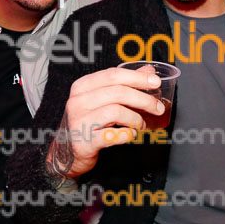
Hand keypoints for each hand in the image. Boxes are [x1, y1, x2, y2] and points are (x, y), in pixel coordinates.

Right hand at [45, 66, 162, 181]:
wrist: (66, 152)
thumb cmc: (87, 121)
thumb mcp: (101, 99)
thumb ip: (124, 84)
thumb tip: (149, 71)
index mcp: (82, 86)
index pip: (113, 75)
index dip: (137, 77)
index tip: (156, 82)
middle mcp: (78, 101)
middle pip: (118, 92)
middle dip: (143, 99)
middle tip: (157, 107)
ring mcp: (79, 121)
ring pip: (116, 111)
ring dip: (136, 118)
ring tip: (141, 124)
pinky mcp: (84, 142)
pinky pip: (112, 135)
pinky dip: (127, 134)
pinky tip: (130, 134)